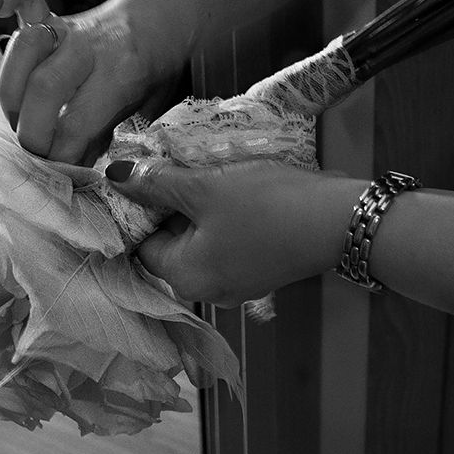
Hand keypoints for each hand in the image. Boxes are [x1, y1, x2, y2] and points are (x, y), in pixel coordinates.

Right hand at [0, 0, 180, 164]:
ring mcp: (69, 27)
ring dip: (10, 93)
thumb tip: (66, 169)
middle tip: (35, 153)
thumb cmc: (153, 76)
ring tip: (17, 117)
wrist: (164, 24)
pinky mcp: (53, 15)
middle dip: (31, 132)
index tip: (57, 173)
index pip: (76, 123)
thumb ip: (102, 136)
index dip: (60, 155)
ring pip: (23, 50)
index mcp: (122, 75)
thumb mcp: (141, 113)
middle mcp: (92, 46)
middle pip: (44, 88)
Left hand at [106, 158, 360, 305]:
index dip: (137, 208)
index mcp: (184, 278)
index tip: (145, 173)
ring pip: (199, 239)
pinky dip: (222, 216)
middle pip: (169, 243)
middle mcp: (206, 289)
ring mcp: (236, 282)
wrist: (340, 221)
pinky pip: (226, 241)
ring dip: (197, 206)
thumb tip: (114, 175)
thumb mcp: (204, 187)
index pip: (139, 244)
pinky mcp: (261, 268)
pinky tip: (231, 187)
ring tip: (202, 171)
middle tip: (173, 164)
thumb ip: (156, 182)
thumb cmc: (265, 206)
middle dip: (169, 205)